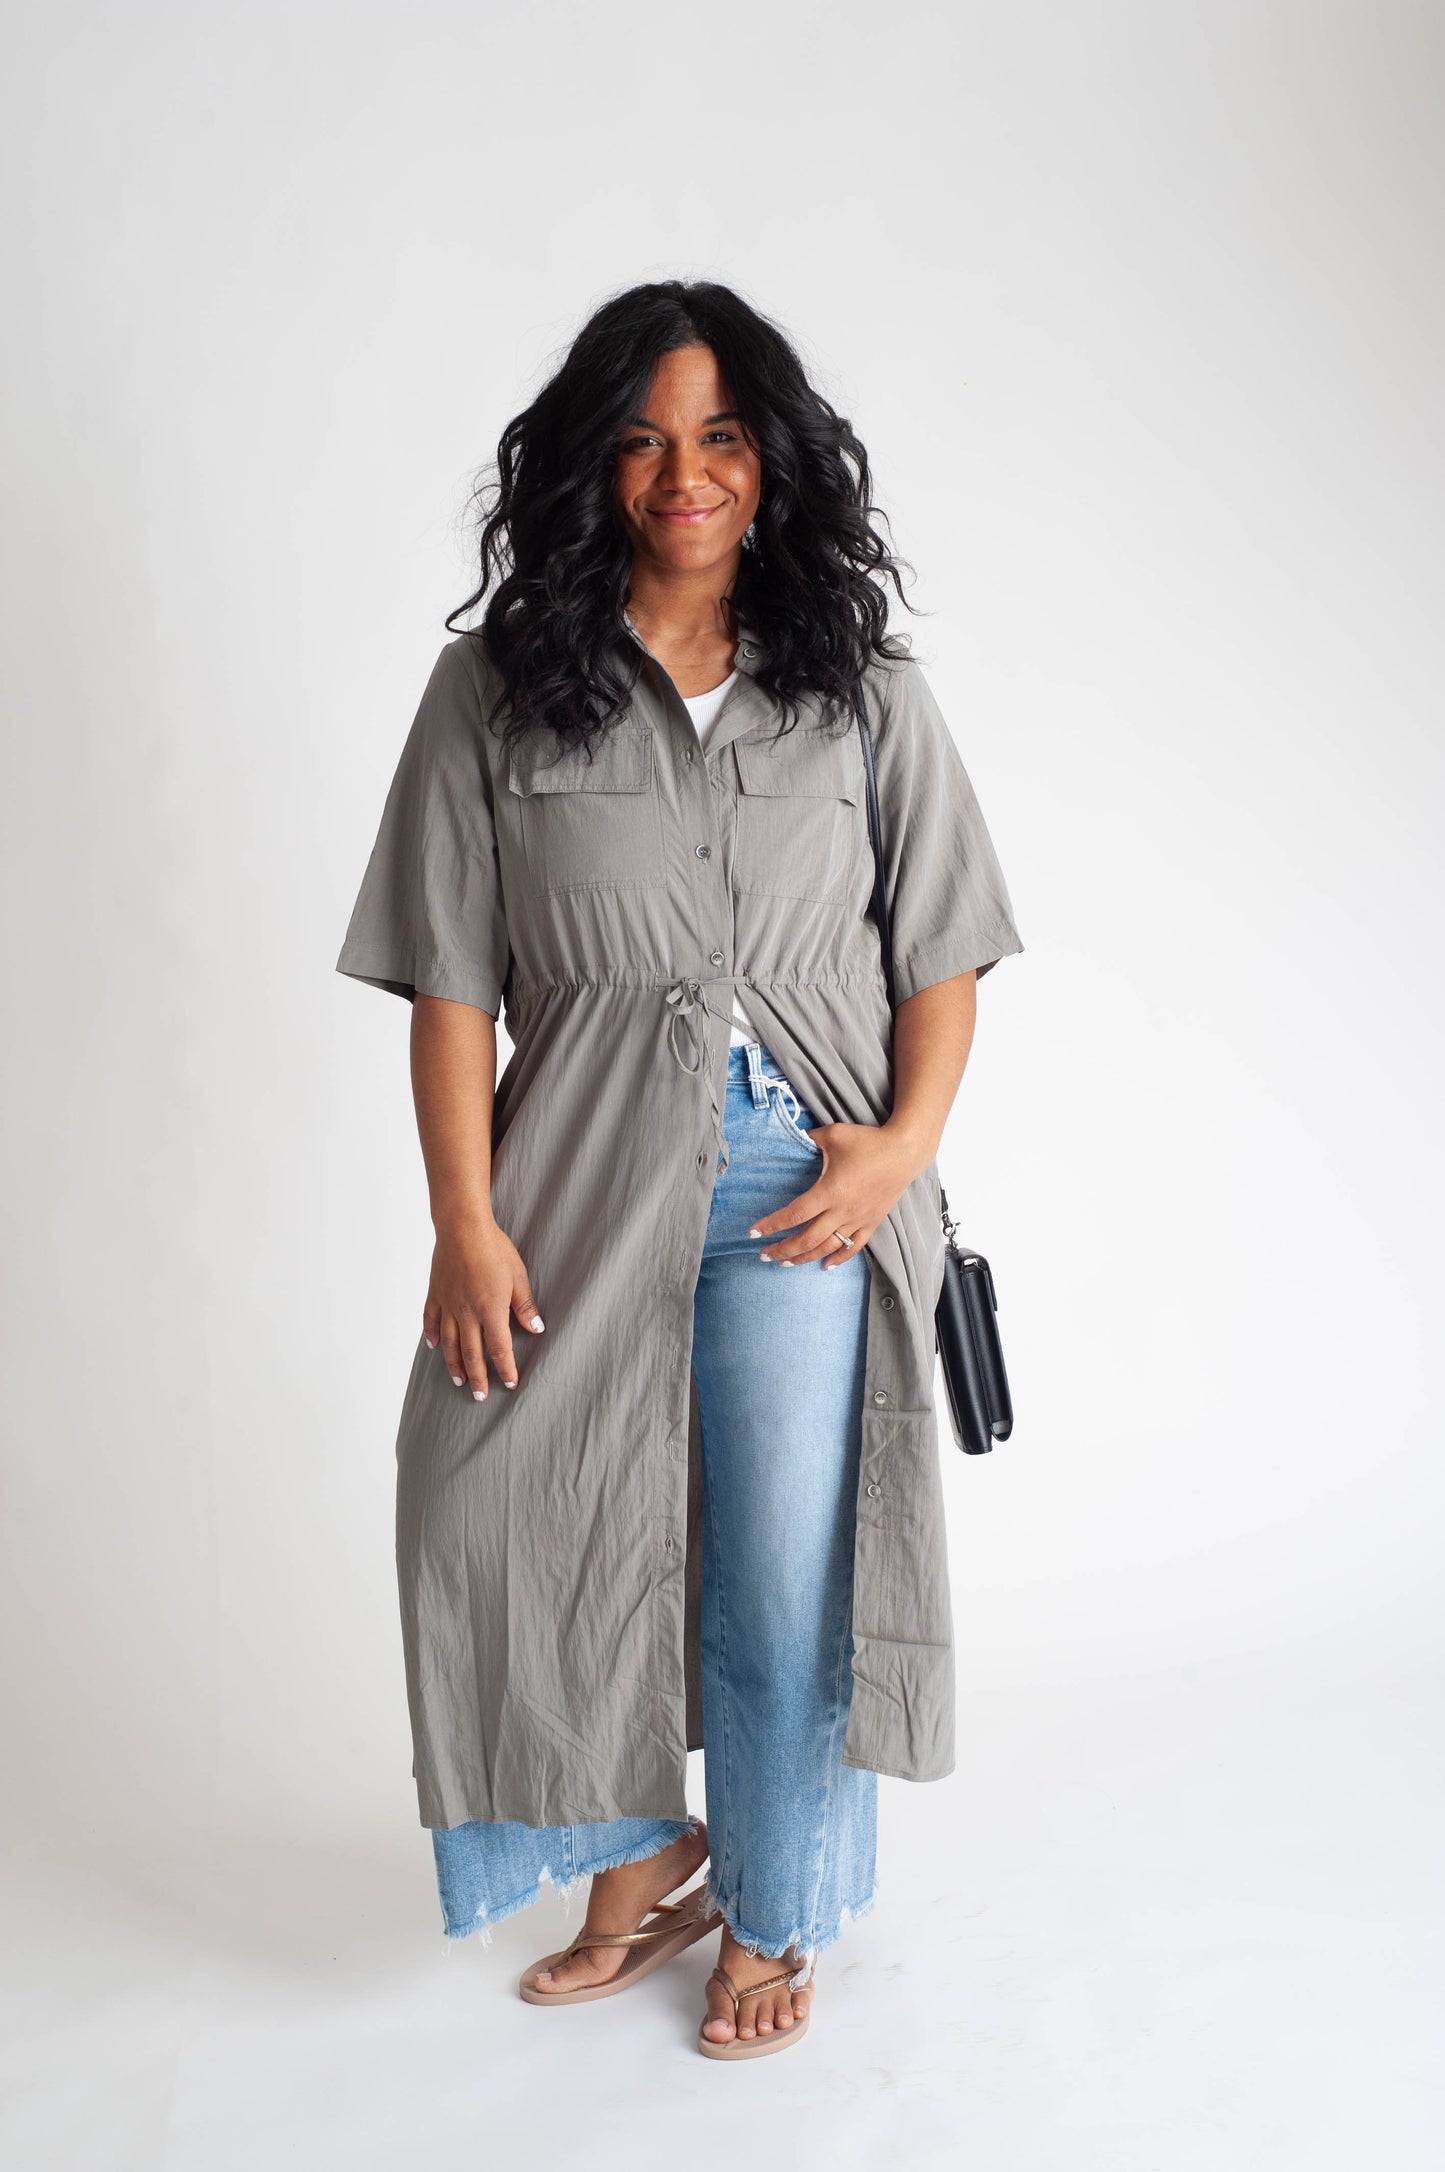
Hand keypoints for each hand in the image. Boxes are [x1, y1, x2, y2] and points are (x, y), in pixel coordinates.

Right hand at [423, 1215, 544, 1397]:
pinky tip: (433, 1347)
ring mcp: (448, 1305)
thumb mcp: (518, 1275)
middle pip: (472, 1354)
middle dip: (478, 1378)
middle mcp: (467, 1313)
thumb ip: (525, 1304)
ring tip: (458, 1381)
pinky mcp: (435, 1293)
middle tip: (480, 1397)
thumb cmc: (494, 1248)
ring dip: (454, 1365)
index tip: (510, 1384)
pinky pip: (430, 1320)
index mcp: (490, 1310)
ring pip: (450, 1344)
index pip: (499, 1349)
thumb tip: (537, 1328)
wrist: (462, 1227)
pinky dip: (431, 1336)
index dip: (505, 1369)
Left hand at [748, 1118, 934, 1267]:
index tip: (754, 1233)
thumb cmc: (869, 1141)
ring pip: (827, 1247)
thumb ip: (809, 1139)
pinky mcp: (872, 1221)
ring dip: (804, 1258)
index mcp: (830, 1191)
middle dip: (782, 1249)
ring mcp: (858, 1219)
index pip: (794, 1214)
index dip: (772, 1225)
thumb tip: (793, 1139)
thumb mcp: (833, 1134)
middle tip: (763, 1255)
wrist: (905, 1151)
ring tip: (785, 1263)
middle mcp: (842, 1210)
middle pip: (807, 1238)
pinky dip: (839, 1258)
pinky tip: (825, 1265)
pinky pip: (853, 1246)